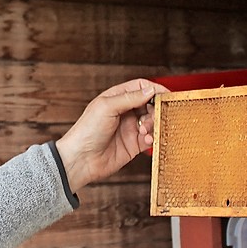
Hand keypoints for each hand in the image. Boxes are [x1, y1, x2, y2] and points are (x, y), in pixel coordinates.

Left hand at [55, 79, 169, 192]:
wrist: (81, 159)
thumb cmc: (86, 131)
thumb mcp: (106, 107)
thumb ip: (129, 98)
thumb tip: (149, 90)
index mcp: (116, 99)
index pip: (140, 88)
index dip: (153, 89)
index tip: (165, 94)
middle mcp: (124, 112)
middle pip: (149, 104)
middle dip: (155, 109)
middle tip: (156, 115)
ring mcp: (129, 128)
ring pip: (152, 121)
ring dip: (154, 124)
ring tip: (146, 129)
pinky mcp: (134, 145)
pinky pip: (150, 138)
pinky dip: (152, 138)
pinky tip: (147, 139)